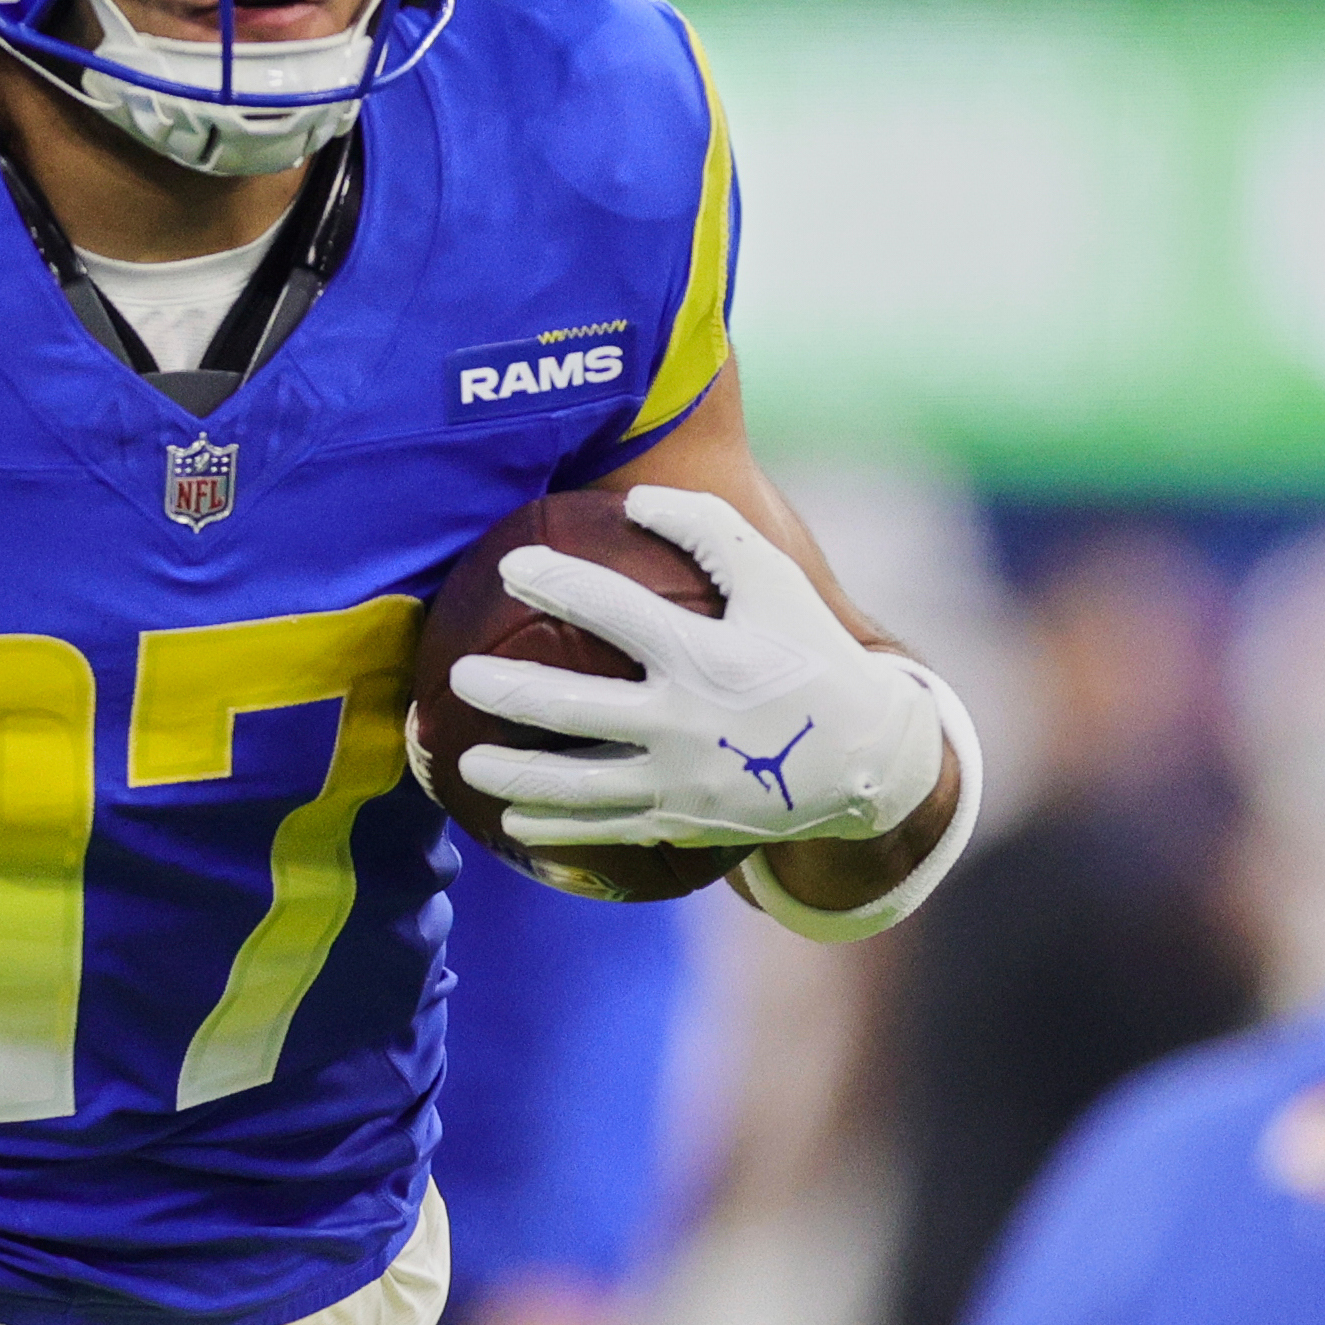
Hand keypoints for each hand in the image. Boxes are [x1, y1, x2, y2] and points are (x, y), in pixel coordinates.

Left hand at [452, 484, 944, 850]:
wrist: (867, 759)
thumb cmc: (808, 654)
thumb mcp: (776, 582)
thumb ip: (709, 530)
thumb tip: (636, 496)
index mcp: (707, 655)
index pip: (616, 612)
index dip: (559, 583)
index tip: (510, 566)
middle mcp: (687, 722)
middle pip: (576, 709)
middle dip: (508, 691)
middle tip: (457, 676)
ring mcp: (682, 781)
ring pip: (578, 784)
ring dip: (515, 772)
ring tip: (463, 758)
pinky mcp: (683, 821)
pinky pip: (605, 827)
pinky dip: (554, 825)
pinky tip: (511, 817)